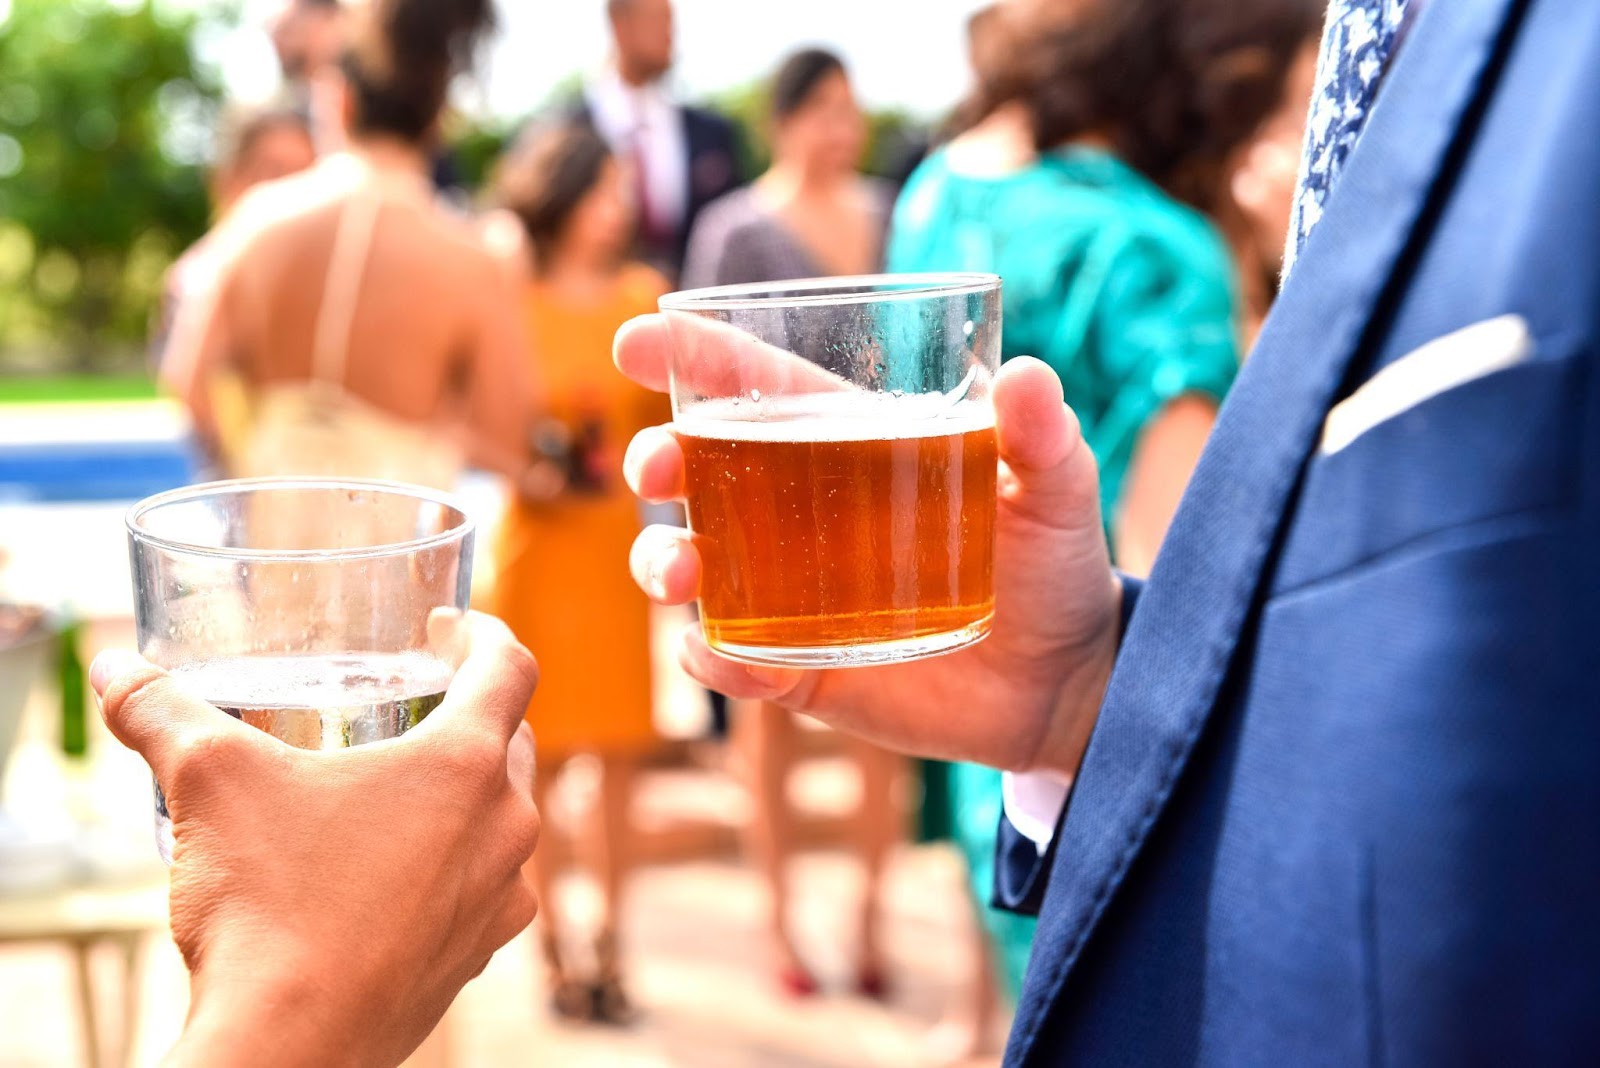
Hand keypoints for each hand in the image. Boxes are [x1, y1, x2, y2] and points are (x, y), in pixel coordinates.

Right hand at [91, 614, 540, 1067]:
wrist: (287, 1046)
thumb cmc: (267, 903)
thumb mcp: (208, 781)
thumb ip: (163, 714)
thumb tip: (116, 672)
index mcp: (466, 765)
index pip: (511, 669)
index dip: (485, 634)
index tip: (450, 630)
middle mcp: (505, 829)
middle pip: (512, 745)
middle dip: (471, 717)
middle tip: (417, 706)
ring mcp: (498, 901)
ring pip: (501, 824)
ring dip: (463, 800)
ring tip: (396, 796)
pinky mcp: (473, 959)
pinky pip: (478, 894)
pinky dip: (447, 872)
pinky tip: (391, 879)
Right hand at [616, 314, 1122, 775]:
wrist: (1063, 685)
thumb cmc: (1052, 567)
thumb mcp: (1058, 492)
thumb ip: (1043, 437)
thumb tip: (1027, 375)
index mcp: (851, 446)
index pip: (759, 386)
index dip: (692, 356)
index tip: (637, 340)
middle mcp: (804, 515)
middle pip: (700, 471)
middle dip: (656, 460)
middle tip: (657, 469)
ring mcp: (793, 593)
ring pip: (695, 565)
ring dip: (663, 560)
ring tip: (681, 571)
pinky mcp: (801, 668)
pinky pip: (735, 660)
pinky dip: (715, 657)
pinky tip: (721, 654)